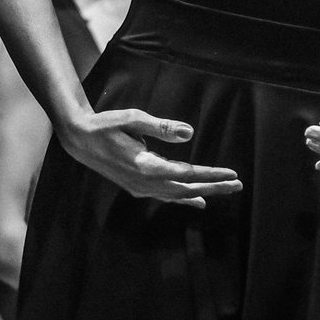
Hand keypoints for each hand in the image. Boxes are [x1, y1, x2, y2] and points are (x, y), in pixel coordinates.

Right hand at [58, 107, 241, 208]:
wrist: (80, 140)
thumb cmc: (107, 124)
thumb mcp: (133, 118)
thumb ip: (162, 127)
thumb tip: (190, 133)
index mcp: (146, 166)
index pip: (187, 174)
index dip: (211, 175)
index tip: (231, 174)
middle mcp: (145, 183)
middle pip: (187, 189)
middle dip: (214, 188)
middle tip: (238, 185)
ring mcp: (140, 188)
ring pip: (178, 195)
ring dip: (203, 193)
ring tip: (225, 190)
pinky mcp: (138, 188)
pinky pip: (166, 197)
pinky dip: (184, 199)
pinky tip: (198, 201)